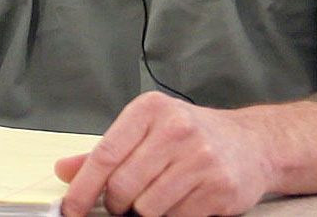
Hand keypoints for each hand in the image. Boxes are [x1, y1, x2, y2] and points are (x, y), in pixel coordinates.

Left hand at [56, 91, 273, 215]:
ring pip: (147, 208)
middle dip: (116, 204)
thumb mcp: (147, 130)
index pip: (105, 154)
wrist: (251, 142)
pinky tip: (180, 201)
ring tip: (156, 198)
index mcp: (151, 110)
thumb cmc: (192, 134)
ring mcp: (201, 158)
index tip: (70, 208)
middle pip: (123, 186)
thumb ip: (106, 151)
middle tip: (122, 204)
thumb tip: (64, 170)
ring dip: (144, 212)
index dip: (82, 188)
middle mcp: (176, 129)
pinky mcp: (219, 188)